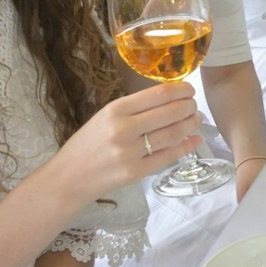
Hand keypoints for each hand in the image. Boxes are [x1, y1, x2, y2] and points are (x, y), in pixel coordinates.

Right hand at [52, 82, 201, 201]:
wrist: (69, 177)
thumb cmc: (88, 143)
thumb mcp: (105, 117)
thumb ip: (135, 108)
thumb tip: (171, 99)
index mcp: (115, 110)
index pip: (158, 94)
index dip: (181, 90)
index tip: (190, 89)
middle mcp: (124, 129)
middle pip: (170, 113)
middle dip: (189, 107)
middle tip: (195, 106)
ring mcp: (131, 153)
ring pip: (173, 134)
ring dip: (191, 125)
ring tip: (196, 120)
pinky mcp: (136, 173)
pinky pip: (168, 156)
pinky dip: (186, 147)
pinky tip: (194, 140)